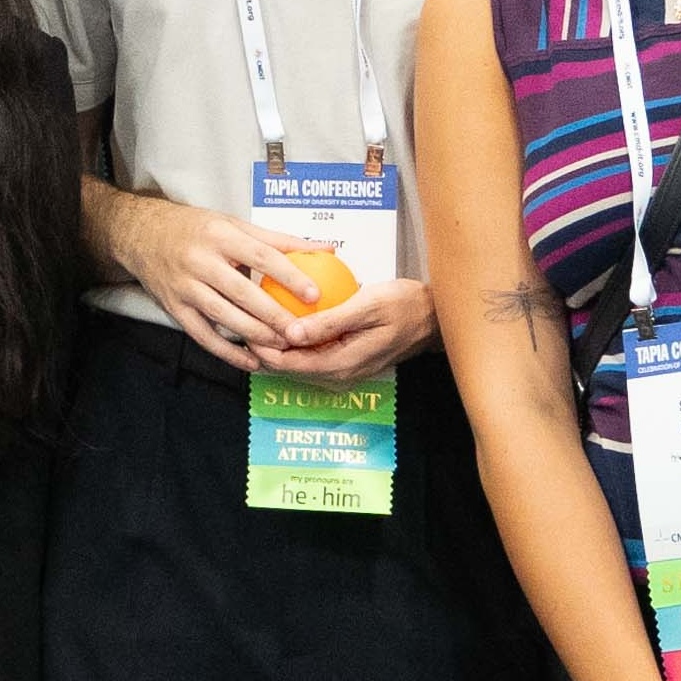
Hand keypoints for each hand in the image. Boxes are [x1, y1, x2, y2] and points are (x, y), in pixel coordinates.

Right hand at [116, 204, 318, 369]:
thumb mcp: (233, 224)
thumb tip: (325, 248)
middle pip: (242, 292)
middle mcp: (200, 261)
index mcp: (220, 235)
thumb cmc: (195, 229)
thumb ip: (278, 239)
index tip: (314, 295)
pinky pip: (203, 336)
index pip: (261, 256)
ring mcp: (184, 286)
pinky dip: (228, 352)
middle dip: (274, 315)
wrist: (141, 235)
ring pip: (223, 316)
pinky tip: (251, 361)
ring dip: (254, 334)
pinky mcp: (174, 308)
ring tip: (282, 347)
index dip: (289, 276)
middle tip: (300, 332)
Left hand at [258, 277, 440, 383]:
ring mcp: (344, 370)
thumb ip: (329, 322)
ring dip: (279, 346)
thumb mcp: (367, 306)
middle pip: (289, 368)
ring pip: (299, 363)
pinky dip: (298, 341)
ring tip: (259, 319)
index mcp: (342, 364)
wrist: (435, 319)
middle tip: (245, 319)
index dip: (262, 348)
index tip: (245, 325)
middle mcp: (340, 375)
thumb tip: (291, 333)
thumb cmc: (405, 306)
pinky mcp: (347, 361)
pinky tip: (288, 320)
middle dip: (264, 348)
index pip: (289, 365)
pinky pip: (314, 355)